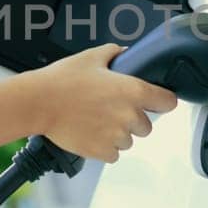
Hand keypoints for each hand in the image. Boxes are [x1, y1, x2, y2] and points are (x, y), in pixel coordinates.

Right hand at [16, 44, 178, 162]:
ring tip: (96, 121)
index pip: (168, 102)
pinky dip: (104, 147)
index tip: (157, 102)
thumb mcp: (91, 57)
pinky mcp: (102, 152)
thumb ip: (115, 54)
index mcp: (132, 91)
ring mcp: (116, 137)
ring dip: (118, 134)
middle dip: (133, 120)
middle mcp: (129, 116)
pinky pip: (113, 154)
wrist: (38, 103)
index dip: (162, 101)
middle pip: (147, 126)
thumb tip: (125, 53)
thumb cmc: (62, 80)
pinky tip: (90, 133)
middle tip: (111, 110)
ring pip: (129, 141)